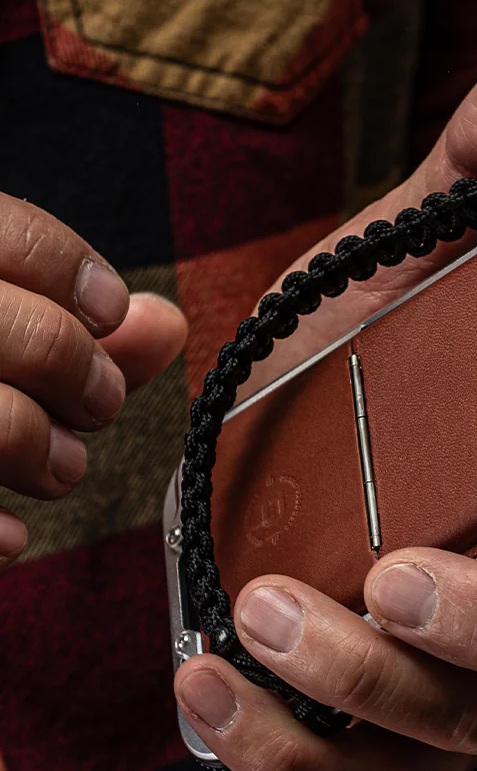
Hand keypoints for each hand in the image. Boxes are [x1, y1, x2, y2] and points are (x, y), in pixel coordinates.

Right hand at [0, 196, 186, 565]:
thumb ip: (70, 330)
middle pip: (18, 331)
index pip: (1, 232)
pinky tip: (9, 539)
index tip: (108, 310)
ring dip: (36, 447)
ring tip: (59, 468)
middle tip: (97, 404)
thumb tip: (167, 323)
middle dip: (76, 370)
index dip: (71, 272)